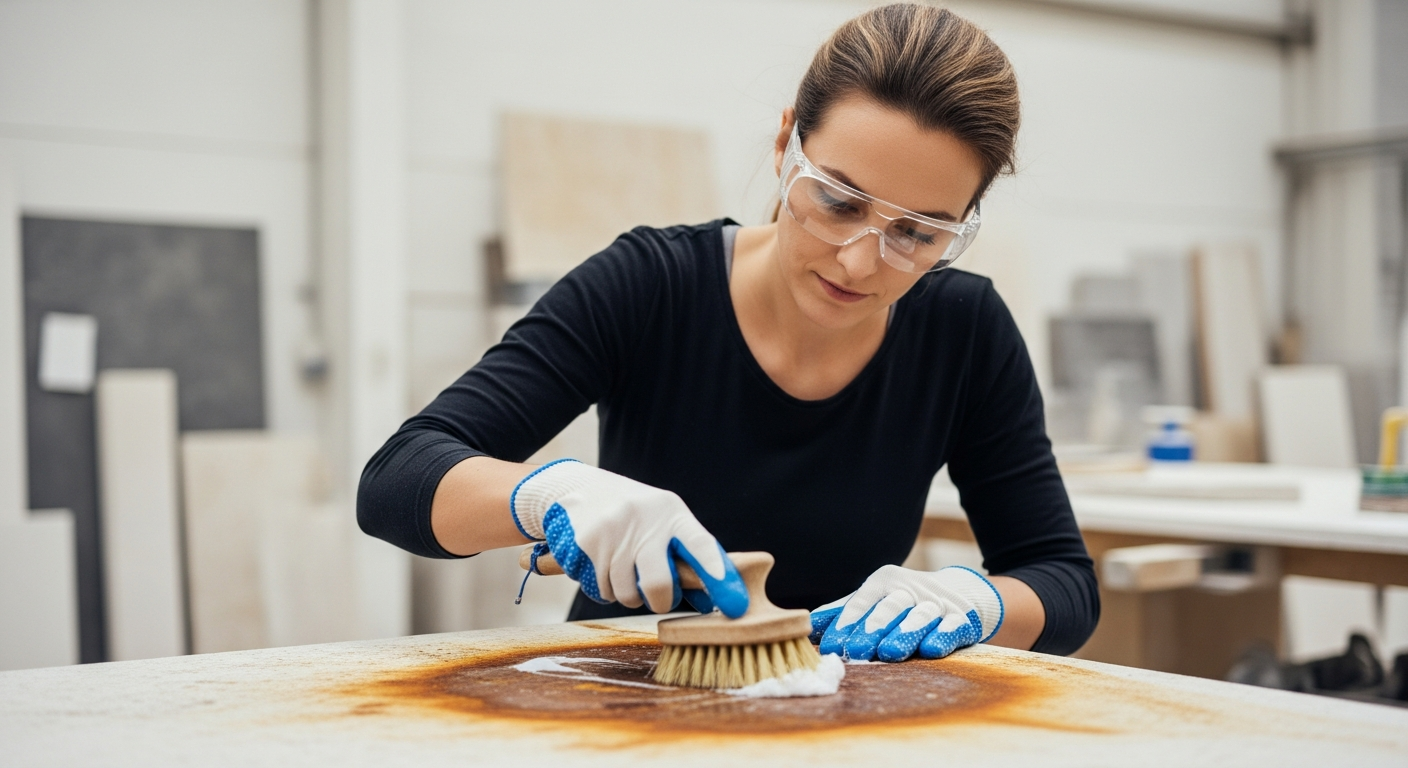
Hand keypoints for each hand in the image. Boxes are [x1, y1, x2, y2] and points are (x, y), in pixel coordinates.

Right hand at [510, 459, 748, 616]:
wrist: (582, 488)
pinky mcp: (586, 545)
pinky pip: (602, 590)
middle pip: (658, 584)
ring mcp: (613, 532)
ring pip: (627, 594)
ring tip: (627, 571)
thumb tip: (708, 602)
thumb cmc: (637, 513)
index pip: (700, 545)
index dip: (718, 575)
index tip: (735, 603)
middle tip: (660, 597)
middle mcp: (644, 520)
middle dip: (661, 601)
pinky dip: (606, 590)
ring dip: (629, 595)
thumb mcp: (665, 521)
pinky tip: (605, 567)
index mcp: (672, 513)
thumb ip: (688, 557)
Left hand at [809, 565, 1002, 661]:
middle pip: (889, 607)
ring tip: (889, 652)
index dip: (845, 624)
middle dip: (872, 629)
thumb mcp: (873, 602)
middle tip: (856, 651)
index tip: (830, 646)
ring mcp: (937, 602)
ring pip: (920, 616)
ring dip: (904, 633)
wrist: (959, 593)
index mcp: (883, 582)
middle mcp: (910, 588)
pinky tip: (930, 650)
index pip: (862, 603)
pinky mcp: (962, 617)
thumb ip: (842, 613)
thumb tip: (805, 626)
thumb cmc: (903, 603)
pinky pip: (952, 626)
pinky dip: (942, 636)